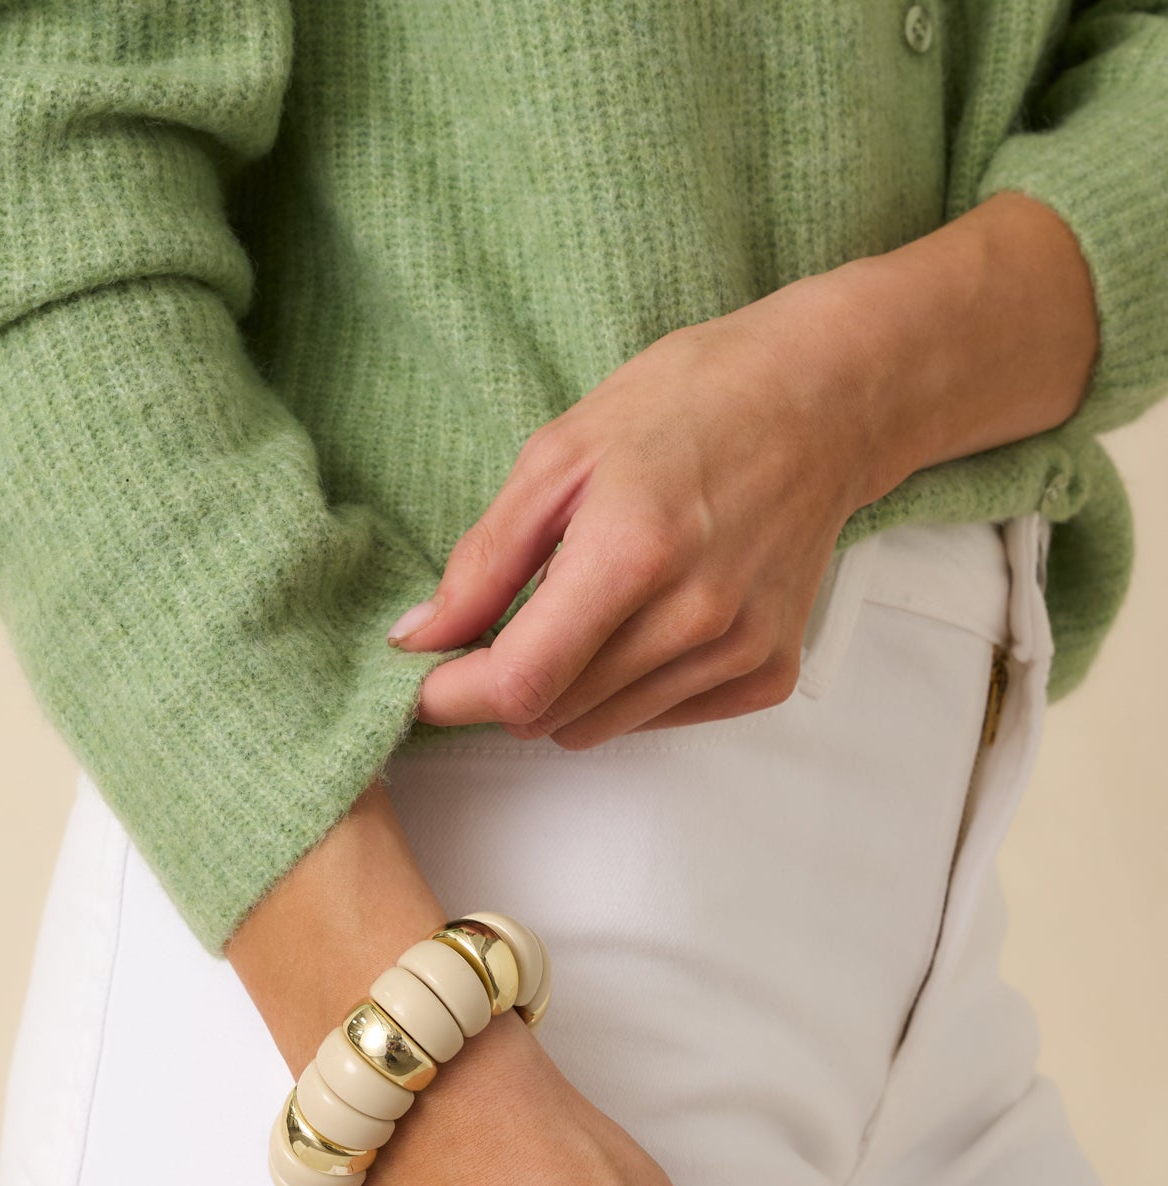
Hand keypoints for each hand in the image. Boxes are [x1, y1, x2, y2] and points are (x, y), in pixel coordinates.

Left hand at [402, 283, 867, 746]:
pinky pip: (657, 719)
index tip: (423, 680)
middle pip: (550, 712)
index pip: (519, 681)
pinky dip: (627, 688)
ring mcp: (737, 651)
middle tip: (507, 619)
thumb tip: (421, 637)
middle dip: (505, 680)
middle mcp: (694, 616)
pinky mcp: (765, 674)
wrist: (821, 402)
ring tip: (586, 606)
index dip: (452, 695)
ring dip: (566, 686)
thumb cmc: (694, 405)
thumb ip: (485, 560)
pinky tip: (645, 620)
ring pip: (597, 726)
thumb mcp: (560, 456)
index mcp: (633, 552)